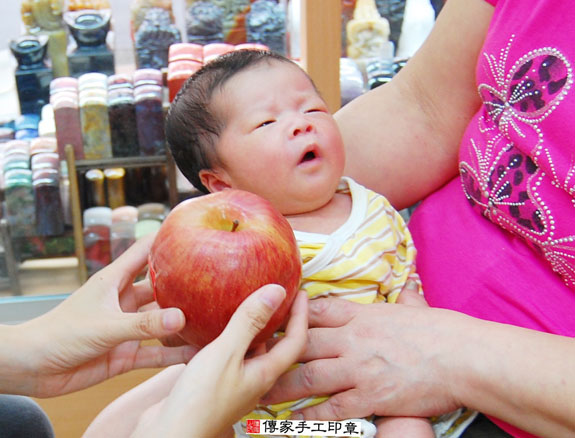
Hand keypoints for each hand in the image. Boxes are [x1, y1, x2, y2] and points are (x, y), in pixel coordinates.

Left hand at [3, 235, 194, 397]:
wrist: (34, 368)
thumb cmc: (60, 334)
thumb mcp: (105, 325)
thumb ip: (143, 323)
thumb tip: (181, 317)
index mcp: (115, 281)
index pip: (143, 252)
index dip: (164, 239)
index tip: (190, 230)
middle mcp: (124, 301)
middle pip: (160, 288)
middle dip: (183, 285)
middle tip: (214, 281)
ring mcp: (126, 327)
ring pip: (162, 322)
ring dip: (182, 322)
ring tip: (212, 318)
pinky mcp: (126, 353)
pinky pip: (156, 352)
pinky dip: (174, 353)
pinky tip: (195, 352)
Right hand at [84, 285, 307, 437]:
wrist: (169, 434)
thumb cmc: (199, 400)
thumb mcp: (226, 353)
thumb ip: (250, 322)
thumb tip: (278, 291)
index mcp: (266, 373)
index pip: (296, 340)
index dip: (302, 314)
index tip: (301, 291)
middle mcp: (254, 378)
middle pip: (276, 345)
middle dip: (280, 319)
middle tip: (276, 293)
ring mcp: (235, 382)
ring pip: (251, 349)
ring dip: (253, 327)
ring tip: (248, 302)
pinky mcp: (216, 383)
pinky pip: (230, 354)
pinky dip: (231, 336)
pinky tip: (217, 326)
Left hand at [262, 281, 462, 420]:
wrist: (464, 357)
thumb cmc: (442, 331)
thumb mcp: (414, 309)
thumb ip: (402, 301)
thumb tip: (406, 290)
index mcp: (363, 315)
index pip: (318, 311)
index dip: (293, 316)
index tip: (275, 322)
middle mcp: (354, 339)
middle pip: (303, 343)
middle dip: (276, 351)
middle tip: (255, 358)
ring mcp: (359, 368)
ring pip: (308, 376)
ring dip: (281, 386)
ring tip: (261, 393)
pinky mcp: (370, 396)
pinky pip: (331, 408)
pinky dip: (309, 416)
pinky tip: (291, 421)